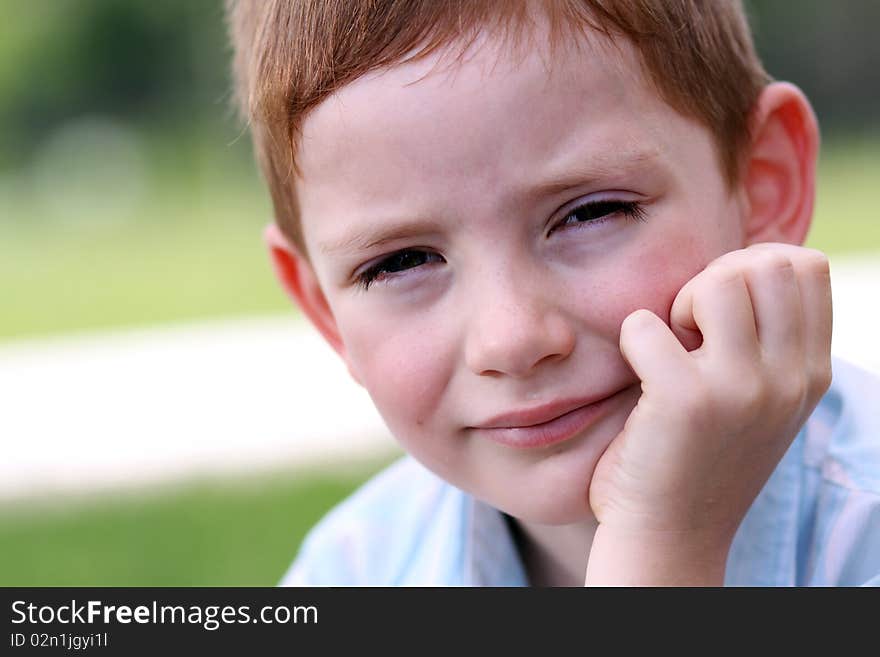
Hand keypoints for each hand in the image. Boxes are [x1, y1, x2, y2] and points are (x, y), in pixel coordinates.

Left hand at [585, 243, 831, 584]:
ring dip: (681, 301)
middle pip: (769, 262)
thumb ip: (765, 340)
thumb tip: (740, 265)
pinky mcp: (687, 403)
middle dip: (717, 276)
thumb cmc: (697, 458)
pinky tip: (637, 373)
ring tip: (670, 348)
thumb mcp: (757, 399)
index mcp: (810, 374)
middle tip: (689, 327)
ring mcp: (742, 390)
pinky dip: (632, 336)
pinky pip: (646, 324)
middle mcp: (789, 380)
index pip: (806, 265)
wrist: (670, 536)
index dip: (752, 265)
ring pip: (723, 279)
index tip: (719, 310)